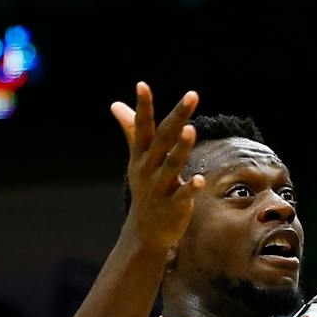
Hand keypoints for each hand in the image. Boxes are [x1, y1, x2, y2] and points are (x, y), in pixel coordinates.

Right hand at [109, 82, 205, 254]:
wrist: (144, 231)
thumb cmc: (145, 188)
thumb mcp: (136, 159)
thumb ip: (131, 130)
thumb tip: (116, 104)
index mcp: (142, 155)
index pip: (142, 126)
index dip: (143, 106)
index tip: (142, 85)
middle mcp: (149, 168)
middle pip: (163, 138)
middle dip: (177, 116)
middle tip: (191, 95)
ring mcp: (160, 187)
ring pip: (172, 164)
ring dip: (181, 147)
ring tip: (190, 130)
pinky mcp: (174, 206)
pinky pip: (183, 195)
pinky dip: (190, 187)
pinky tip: (200, 180)